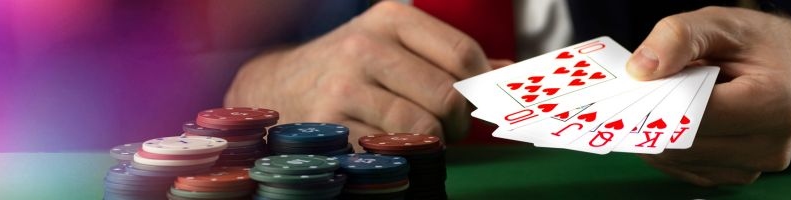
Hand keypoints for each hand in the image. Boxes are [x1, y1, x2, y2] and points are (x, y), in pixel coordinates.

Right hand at [224, 1, 497, 144]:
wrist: (279, 84)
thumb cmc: (352, 66)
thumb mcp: (395, 45)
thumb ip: (451, 57)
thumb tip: (511, 75)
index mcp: (390, 18)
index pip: (462, 53)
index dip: (478, 86)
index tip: (471, 102)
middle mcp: (366, 46)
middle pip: (447, 94)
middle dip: (458, 121)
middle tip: (448, 128)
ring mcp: (345, 86)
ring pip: (422, 127)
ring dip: (433, 142)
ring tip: (422, 139)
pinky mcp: (331, 124)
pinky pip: (390, 149)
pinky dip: (402, 155)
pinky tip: (394, 146)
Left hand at [626, 7, 790, 185]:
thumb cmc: (757, 43)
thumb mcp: (720, 24)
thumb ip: (678, 38)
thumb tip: (640, 70)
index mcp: (774, 105)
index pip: (695, 114)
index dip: (659, 99)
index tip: (640, 83)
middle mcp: (769, 145)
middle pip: (683, 142)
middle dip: (655, 115)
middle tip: (649, 88)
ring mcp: (753, 166)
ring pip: (676, 159)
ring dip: (659, 131)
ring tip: (673, 99)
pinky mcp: (734, 175)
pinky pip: (683, 168)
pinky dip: (669, 146)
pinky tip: (678, 119)